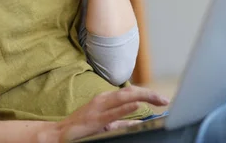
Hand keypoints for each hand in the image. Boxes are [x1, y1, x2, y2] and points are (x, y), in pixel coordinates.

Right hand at [39, 85, 169, 142]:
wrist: (59, 133)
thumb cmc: (82, 128)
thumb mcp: (105, 122)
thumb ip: (122, 121)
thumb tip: (140, 121)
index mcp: (106, 99)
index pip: (131, 92)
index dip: (148, 94)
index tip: (163, 99)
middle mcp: (103, 99)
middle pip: (131, 92)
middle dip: (150, 94)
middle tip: (166, 100)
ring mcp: (99, 108)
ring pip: (124, 97)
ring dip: (143, 97)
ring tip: (158, 99)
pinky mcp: (95, 120)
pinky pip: (113, 113)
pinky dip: (126, 108)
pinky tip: (137, 106)